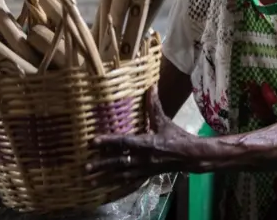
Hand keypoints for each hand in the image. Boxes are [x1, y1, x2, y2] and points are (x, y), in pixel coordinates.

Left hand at [86, 85, 207, 183]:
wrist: (190, 156)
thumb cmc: (177, 137)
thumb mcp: (165, 121)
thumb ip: (154, 105)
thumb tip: (151, 86)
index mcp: (148, 143)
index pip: (124, 142)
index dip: (108, 142)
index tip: (93, 142)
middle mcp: (144, 158)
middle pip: (119, 162)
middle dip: (102, 165)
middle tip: (86, 167)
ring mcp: (144, 170)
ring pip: (121, 175)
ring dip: (105, 178)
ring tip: (90, 181)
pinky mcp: (146, 176)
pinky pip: (129, 184)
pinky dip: (117, 188)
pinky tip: (106, 191)